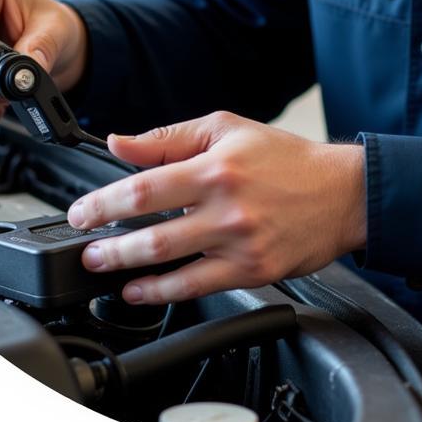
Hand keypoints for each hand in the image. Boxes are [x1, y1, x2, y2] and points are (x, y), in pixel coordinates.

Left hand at [67, 112, 366, 302]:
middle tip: (84, 248)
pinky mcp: (253, 271)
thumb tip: (119, 143)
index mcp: (216, 167)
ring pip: (170, 265)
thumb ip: (168, 137)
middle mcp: (226, 207)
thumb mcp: (227, 129)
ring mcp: (239, 244)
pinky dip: (162, 292)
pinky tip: (141, 289)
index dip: (102, 204)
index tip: (80, 212)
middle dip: (106, 245)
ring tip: (103, 267)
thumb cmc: (286, 159)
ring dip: (126, 271)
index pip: (144, 187)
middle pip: (150, 233)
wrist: (342, 192)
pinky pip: (197, 288)